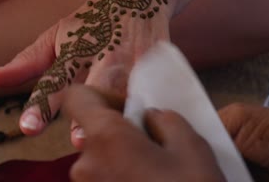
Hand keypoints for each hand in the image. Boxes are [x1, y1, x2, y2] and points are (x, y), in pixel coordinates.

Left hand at [0, 0, 180, 146]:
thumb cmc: (91, 20)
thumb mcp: (55, 35)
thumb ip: (25, 62)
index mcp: (75, 47)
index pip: (55, 80)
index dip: (42, 105)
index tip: (28, 128)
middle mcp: (104, 52)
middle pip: (97, 86)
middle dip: (89, 113)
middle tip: (80, 141)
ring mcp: (135, 56)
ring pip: (129, 91)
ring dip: (120, 116)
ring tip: (117, 142)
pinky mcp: (159, 60)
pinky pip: (155, 89)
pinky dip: (149, 107)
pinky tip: (145, 127)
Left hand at [64, 85, 224, 181]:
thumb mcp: (191, 146)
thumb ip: (165, 118)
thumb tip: (150, 117)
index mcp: (105, 138)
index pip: (78, 98)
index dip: (100, 95)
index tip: (127, 107)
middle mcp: (85, 165)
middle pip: (92, 132)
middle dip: (120, 132)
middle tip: (153, 145)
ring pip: (100, 160)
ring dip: (122, 159)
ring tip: (155, 173)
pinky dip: (120, 178)